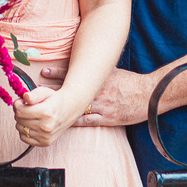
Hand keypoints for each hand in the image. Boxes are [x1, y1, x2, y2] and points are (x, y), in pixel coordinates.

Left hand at [13, 86, 83, 146]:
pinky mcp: (45, 143)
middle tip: (27, 107)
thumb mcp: (45, 92)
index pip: (19, 111)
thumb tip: (25, 97)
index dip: (17, 104)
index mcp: (46, 112)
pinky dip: (25, 131)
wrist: (70, 109)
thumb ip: (34, 94)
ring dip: (22, 121)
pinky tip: (32, 124)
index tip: (22, 101)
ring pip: (20, 129)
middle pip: (19, 120)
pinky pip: (24, 138)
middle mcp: (46, 127)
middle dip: (20, 112)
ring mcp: (46, 136)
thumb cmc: (54, 99)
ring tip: (31, 116)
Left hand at [40, 66, 155, 126]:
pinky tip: (62, 124)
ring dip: (60, 108)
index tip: (45, 72)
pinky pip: (87, 121)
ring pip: (76, 107)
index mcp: (99, 78)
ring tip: (44, 109)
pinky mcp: (107, 119)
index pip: (76, 74)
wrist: (149, 96)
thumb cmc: (131, 83)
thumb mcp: (115, 71)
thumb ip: (100, 69)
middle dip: (54, 91)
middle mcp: (98, 91)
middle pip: (72, 91)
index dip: (59, 73)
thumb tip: (87, 62)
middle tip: (37, 92)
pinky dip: (74, 122)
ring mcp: (102, 106)